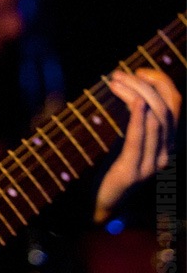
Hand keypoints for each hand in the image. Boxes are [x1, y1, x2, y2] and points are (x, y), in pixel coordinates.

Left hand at [94, 68, 180, 222]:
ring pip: (155, 119)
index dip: (161, 81)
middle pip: (166, 108)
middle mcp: (165, 152)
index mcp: (167, 142)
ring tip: (115, 81)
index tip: (138, 70)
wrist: (98, 203)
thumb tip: (124, 83)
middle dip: (144, 84)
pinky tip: (134, 102)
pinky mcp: (133, 172)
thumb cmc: (109, 166)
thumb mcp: (126, 137)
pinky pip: (139, 140)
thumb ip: (132, 117)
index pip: (175, 103)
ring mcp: (151, 164)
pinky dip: (138, 118)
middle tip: (118, 74)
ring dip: (135, 93)